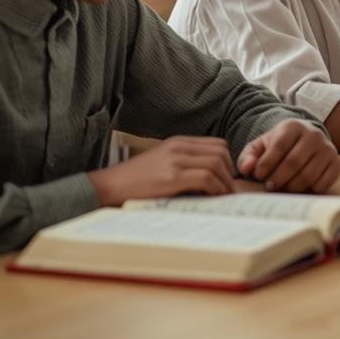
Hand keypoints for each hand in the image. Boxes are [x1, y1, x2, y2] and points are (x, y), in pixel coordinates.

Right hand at [88, 136, 236, 205]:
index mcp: (178, 141)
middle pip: (220, 152)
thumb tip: (209, 178)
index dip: (228, 161)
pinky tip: (215, 197)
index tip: (228, 177)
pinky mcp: (172, 176)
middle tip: (230, 188)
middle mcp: (179, 146)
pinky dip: (216, 188)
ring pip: (216, 163)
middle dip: (230, 171)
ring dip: (225, 181)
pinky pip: (205, 178)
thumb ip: (183, 163)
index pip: (216, 144)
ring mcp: (176, 160)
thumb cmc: (134, 180)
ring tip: (225, 195)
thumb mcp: (162, 162)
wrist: (109, 185)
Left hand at [237, 119, 339, 192]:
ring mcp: (327, 148)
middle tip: (270, 186)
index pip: (279, 146)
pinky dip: (311, 189)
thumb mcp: (260, 147)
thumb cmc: (278, 147)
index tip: (258, 176)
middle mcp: (313, 134)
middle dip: (278, 178)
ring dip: (292, 187)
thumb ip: (248, 156)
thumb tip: (248, 168)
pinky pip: (324, 182)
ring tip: (284, 187)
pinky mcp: (337, 162)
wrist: (303, 141)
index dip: (267, 164)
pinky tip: (301, 186)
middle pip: (294, 162)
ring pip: (309, 175)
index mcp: (293, 126)